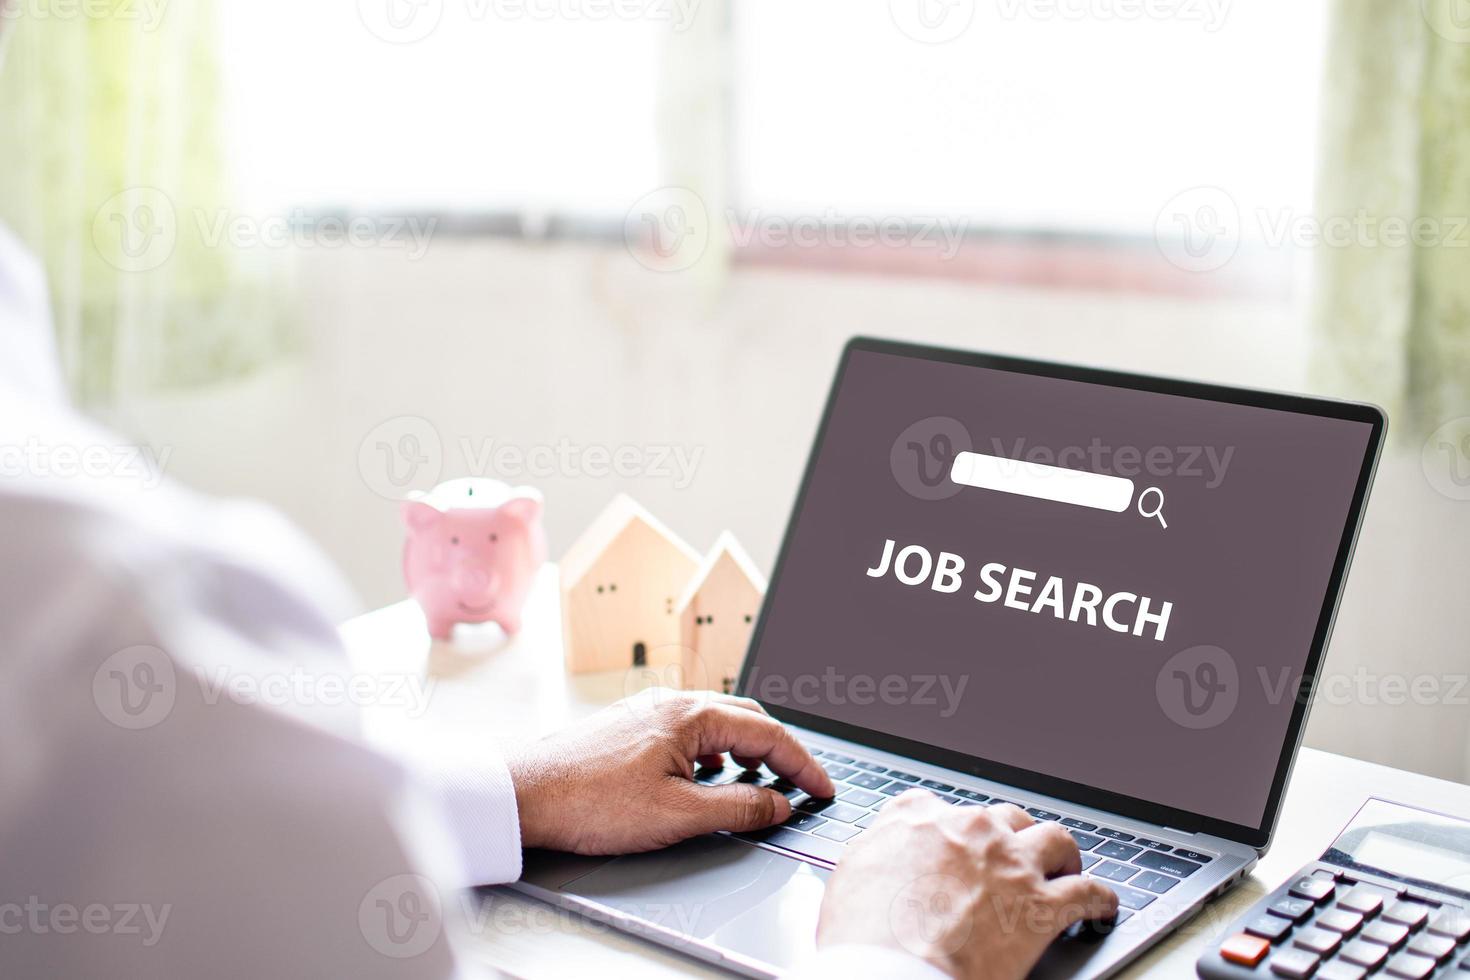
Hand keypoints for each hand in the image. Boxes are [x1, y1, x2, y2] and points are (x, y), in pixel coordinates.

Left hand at [504, 689, 834, 853]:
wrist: (523, 794)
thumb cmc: (589, 801)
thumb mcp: (678, 815)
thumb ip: (738, 808)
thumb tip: (778, 804)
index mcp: (690, 715)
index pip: (768, 733)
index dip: (802, 764)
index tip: (823, 789)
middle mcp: (672, 703)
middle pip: (747, 719)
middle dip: (780, 750)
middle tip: (800, 784)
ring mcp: (649, 712)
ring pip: (716, 724)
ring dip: (746, 750)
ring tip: (760, 784)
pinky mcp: (631, 728)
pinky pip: (689, 731)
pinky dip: (715, 752)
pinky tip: (707, 778)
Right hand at [818, 793, 1118, 979]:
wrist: (892, 970)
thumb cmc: (863, 936)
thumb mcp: (848, 878)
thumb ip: (873, 855)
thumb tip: (878, 859)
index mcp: (916, 821)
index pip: (934, 806)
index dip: (948, 826)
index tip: (953, 840)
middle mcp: (968, 831)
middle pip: (1002, 817)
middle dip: (1009, 836)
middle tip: (1012, 857)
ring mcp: (1010, 864)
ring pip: (1053, 839)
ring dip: (1061, 854)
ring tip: (1064, 867)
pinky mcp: (1042, 905)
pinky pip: (1087, 892)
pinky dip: (1099, 899)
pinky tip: (1101, 907)